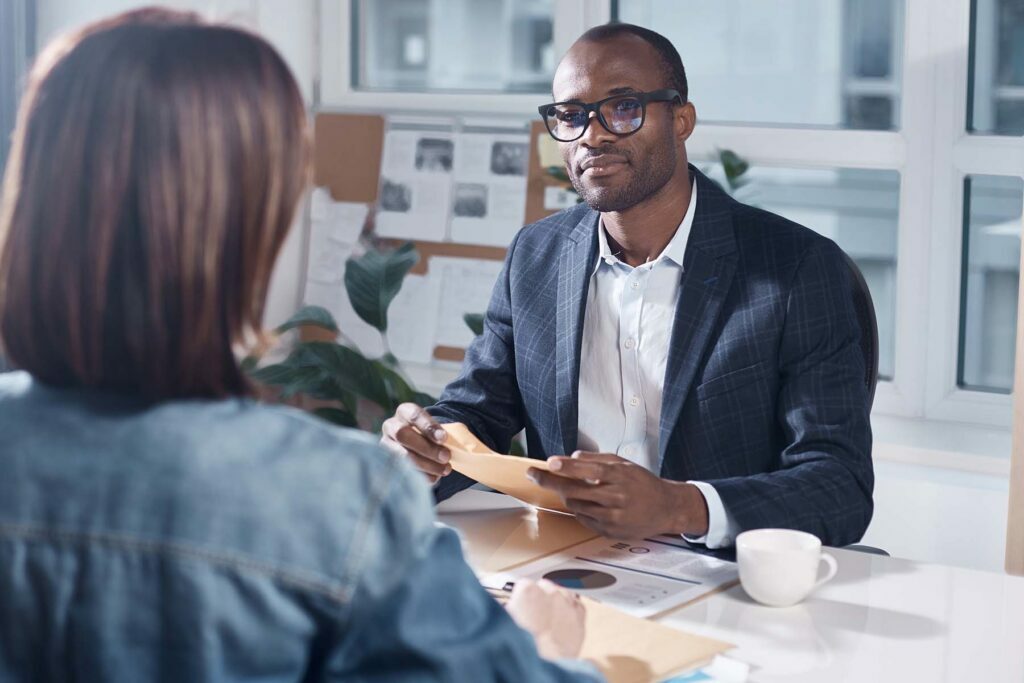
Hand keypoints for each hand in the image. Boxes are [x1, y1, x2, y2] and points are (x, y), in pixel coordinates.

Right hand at [380, 403, 450, 483]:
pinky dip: (420, 476)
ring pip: (401, 455)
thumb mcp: (435, 429)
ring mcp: (385, 445)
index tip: (444, 438)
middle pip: (403, 434)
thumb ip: (440, 435)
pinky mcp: (385, 463)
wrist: (418, 446)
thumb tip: (450, 450)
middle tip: (446, 456)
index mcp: (404, 411)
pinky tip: (435, 478)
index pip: (414, 415)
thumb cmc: (430, 436)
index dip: (429, 427)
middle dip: (426, 448)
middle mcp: (391, 426)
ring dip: (426, 464)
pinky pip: (401, 471)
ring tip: (445, 469)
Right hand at [505, 579, 585, 659]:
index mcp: (528, 590)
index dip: (521, 598)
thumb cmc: (525, 645)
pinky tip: (565, 618)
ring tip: (550, 617)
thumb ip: (512, 609)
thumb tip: (512, 609)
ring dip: (557, 601)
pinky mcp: (579, 616)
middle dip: (540, 598)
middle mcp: (549, 593)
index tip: (521, 606)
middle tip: (534, 615)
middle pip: (544, 587)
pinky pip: (578, 605)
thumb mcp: (508, 621)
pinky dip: (572, 609)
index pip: (523, 586)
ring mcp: (566, 603)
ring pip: (563, 593)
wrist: (544, 662)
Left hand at [527, 452, 708, 538]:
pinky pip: (583, 519)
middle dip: (550, 481)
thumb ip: (597, 459)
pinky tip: (586, 503)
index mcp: (619, 476)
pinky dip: (579, 509)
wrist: (666, 508)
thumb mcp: (624, 464)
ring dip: (566, 495)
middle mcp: (615, 496)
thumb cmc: (643, 483)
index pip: (588, 469)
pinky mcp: (610, 531)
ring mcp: (612, 516)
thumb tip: (572, 456)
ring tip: (567, 488)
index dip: (567, 466)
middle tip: (534, 474)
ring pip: (575, 505)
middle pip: (574, 490)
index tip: (549, 463)